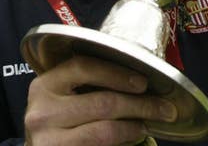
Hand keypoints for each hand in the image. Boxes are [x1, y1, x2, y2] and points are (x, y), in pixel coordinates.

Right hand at [24, 55, 176, 145]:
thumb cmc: (56, 120)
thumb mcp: (62, 97)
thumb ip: (87, 85)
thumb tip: (139, 81)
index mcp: (44, 85)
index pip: (83, 68)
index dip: (117, 73)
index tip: (143, 82)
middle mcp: (42, 112)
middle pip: (102, 102)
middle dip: (140, 105)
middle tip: (164, 108)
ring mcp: (49, 140)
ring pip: (105, 131)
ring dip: (135, 127)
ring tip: (148, 124)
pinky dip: (124, 142)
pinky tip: (133, 138)